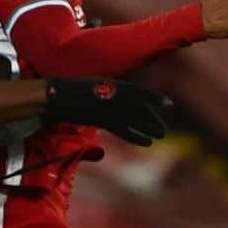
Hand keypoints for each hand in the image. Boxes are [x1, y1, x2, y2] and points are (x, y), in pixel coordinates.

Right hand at [43, 78, 170, 146]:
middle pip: (140, 109)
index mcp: (114, 85)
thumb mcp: (97, 85)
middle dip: (153, 119)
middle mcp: (114, 96)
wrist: (58, 96)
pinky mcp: (101, 120)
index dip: (154, 99)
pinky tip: (146, 142)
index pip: (139, 92)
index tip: (168, 105)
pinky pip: (122, 130)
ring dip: (148, 128)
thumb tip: (123, 99)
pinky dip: (135, 136)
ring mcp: (108, 109)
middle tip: (164, 129)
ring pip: (134, 120)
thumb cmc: (76, 89)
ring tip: (161, 136)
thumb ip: (112, 91)